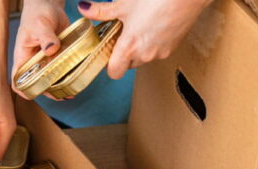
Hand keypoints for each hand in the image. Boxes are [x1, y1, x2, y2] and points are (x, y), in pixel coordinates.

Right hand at [11, 0, 69, 100]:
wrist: (49, 4)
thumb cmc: (37, 13)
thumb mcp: (40, 24)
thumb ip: (46, 37)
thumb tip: (51, 49)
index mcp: (23, 57)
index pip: (18, 80)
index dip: (24, 90)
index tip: (36, 94)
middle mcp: (34, 62)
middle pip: (37, 83)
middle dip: (48, 91)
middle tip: (61, 94)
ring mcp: (46, 60)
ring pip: (51, 78)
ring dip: (60, 85)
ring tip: (71, 90)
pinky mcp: (58, 55)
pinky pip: (63, 68)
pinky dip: (69, 74)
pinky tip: (77, 77)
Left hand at [78, 0, 211, 78]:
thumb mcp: (124, 4)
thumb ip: (101, 11)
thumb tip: (84, 9)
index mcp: (130, 47)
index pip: (114, 72)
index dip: (109, 63)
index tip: (107, 49)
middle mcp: (145, 55)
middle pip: (127, 65)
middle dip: (123, 52)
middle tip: (122, 33)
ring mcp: (161, 53)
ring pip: (142, 58)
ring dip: (138, 48)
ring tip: (139, 26)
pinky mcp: (173, 48)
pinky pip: (157, 52)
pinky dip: (152, 43)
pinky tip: (153, 25)